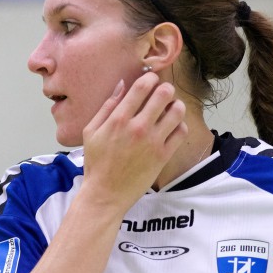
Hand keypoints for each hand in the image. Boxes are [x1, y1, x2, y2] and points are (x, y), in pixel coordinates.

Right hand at [81, 72, 187, 208]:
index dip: (150, 77)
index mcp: (118, 119)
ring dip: (175, 106)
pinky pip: (181, 131)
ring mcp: (153, 142)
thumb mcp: (91, 132)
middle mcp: (138, 128)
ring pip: (177, 111)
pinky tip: (171, 128)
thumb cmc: (96, 164)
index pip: (142, 86)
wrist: (106, 194)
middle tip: (162, 94)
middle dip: (165, 89)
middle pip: (164, 93)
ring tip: (169, 110)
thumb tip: (122, 84)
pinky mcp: (163, 155)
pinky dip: (179, 126)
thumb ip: (107, 107)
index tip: (151, 79)